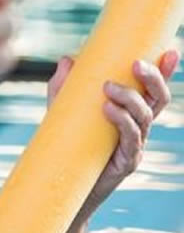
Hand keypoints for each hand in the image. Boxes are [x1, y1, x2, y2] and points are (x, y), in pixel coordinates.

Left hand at [47, 50, 178, 217]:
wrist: (61, 181)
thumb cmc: (65, 141)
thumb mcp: (61, 108)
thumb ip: (64, 84)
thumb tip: (68, 59)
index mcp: (130, 111)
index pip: (152, 89)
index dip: (165, 72)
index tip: (170, 51)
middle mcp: (138, 127)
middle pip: (158, 100)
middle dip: (153, 80)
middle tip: (135, 64)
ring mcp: (135, 145)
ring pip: (145, 118)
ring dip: (130, 98)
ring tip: (107, 87)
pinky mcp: (126, 161)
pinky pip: (131, 139)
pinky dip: (122, 121)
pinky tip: (108, 109)